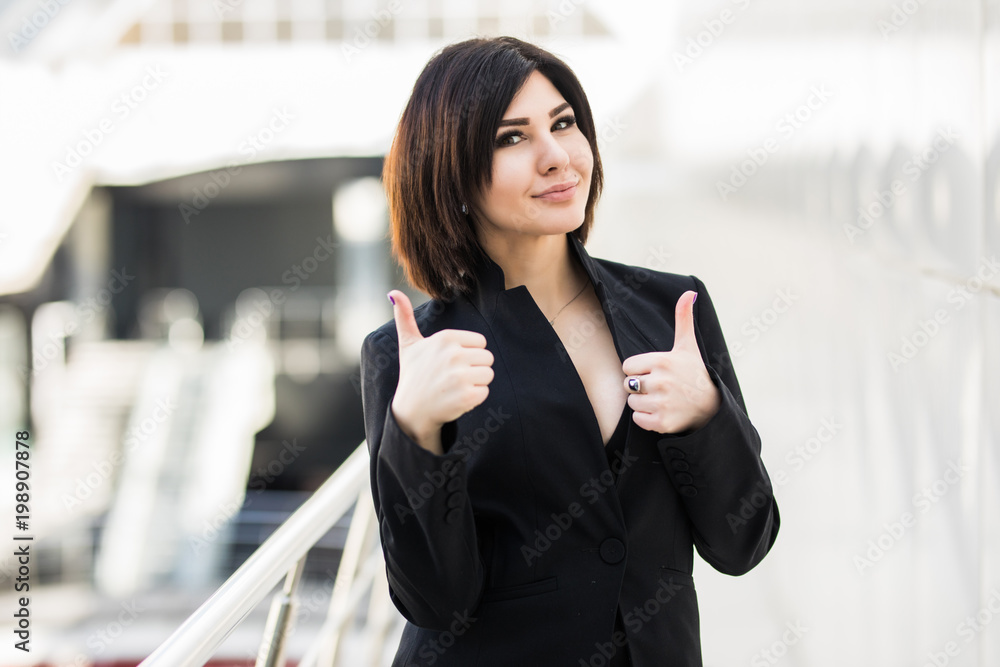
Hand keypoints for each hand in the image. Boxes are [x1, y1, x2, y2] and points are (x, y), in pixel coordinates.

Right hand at [388, 290, 494, 453]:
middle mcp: (453, 355)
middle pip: (487, 358)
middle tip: (454, 377)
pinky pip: (485, 392)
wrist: (411, 410)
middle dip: (475, 368)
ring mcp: (460, 376)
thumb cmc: (413, 375)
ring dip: (476, 383)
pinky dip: (475, 398)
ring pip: (488, 374)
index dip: (469, 353)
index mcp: (446, 338)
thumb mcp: (409, 345)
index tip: (452, 362)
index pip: (480, 342)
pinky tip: (457, 398)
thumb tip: (393, 293)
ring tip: (456, 387)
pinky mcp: (467, 396)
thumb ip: (405, 317)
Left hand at [621, 291, 719, 433]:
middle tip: (659, 387)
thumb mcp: (688, 346)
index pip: (627, 366)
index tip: (655, 372)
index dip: (639, 370)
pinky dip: (646, 419)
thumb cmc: (694, 373)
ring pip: (631, 402)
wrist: (711, 407)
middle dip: (640, 386)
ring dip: (642, 403)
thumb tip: (689, 292)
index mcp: (662, 361)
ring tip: (661, 399)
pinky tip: (661, 412)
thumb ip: (683, 318)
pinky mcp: (661, 422)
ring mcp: (661, 403)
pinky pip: (637, 419)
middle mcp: (661, 381)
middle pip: (628, 384)